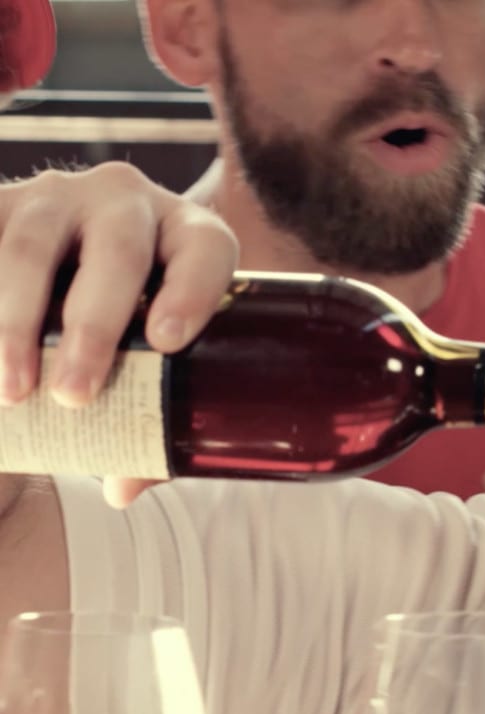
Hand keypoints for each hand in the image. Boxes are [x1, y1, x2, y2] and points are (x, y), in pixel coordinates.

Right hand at [0, 162, 238, 506]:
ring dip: (16, 322)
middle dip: (95, 326)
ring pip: (32, 246)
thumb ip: (146, 416)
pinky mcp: (1, 204)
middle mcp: (125, 202)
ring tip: (13, 391)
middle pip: (118, 251)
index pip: (205, 250)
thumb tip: (122, 486)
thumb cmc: (124, 325)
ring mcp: (57, 197)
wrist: (63, 270)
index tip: (165, 343)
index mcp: (185, 235)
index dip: (191, 290)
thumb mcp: (148, 357)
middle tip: (75, 394)